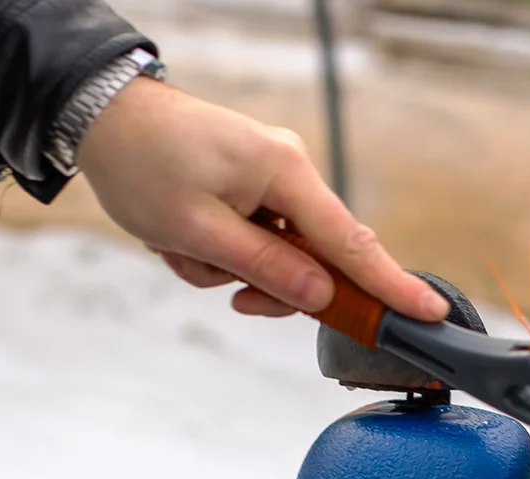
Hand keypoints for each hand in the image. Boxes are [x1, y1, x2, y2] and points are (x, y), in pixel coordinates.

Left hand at [74, 77, 446, 320]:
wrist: (101, 117)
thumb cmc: (142, 164)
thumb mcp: (197, 230)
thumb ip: (265, 267)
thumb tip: (320, 296)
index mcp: (284, 172)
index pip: (350, 242)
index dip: (390, 284)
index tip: (428, 311)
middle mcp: (287, 169)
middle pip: (312, 257)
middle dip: (268, 284)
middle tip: (230, 293)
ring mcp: (269, 177)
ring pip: (274, 255)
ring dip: (229, 268)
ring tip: (181, 248)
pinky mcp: (249, 184)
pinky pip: (251, 239)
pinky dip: (218, 252)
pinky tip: (181, 237)